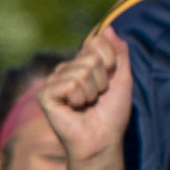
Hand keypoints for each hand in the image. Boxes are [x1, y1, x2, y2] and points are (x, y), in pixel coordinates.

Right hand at [42, 28, 136, 169]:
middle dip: (102, 80)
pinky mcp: (45, 96)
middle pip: (90, 58)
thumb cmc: (112, 114)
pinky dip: (78, 98)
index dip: (110, 63)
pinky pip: (69, 84)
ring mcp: (53, 82)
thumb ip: (119, 52)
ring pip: (81, 71)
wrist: (102, 140)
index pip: (97, 43)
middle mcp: (65, 70)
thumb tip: (108, 28)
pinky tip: (74, 109)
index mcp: (81, 64)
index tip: (109, 83)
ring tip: (86, 105)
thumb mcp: (123, 78)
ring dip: (91, 92)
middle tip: (97, 98)